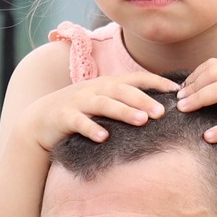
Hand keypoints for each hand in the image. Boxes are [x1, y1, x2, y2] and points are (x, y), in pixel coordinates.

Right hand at [20, 71, 178, 152]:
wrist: (40, 119)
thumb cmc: (80, 112)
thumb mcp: (104, 102)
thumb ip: (126, 102)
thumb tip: (159, 109)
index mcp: (107, 84)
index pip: (136, 78)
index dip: (156, 82)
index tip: (177, 90)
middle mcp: (94, 89)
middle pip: (122, 90)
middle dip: (143, 99)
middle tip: (162, 112)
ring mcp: (78, 102)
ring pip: (104, 104)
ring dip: (123, 111)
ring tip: (142, 121)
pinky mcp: (64, 117)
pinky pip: (79, 122)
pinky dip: (91, 129)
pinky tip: (104, 137)